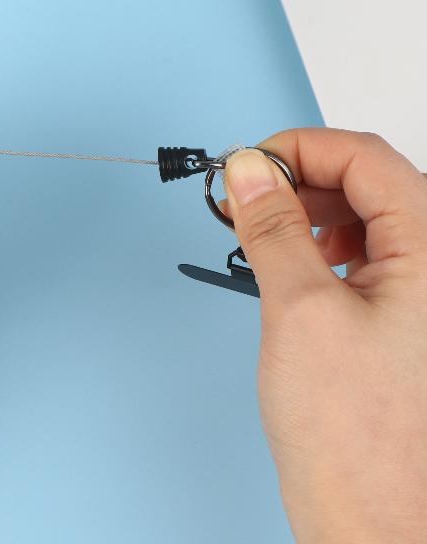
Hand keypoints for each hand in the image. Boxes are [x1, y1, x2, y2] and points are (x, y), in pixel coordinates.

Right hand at [223, 131, 426, 542]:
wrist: (378, 529)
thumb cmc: (358, 442)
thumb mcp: (300, 312)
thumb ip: (273, 228)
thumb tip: (249, 171)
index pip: (368, 159)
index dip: (301, 149)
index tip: (249, 164)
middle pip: (372, 183)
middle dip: (302, 179)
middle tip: (246, 196)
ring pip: (370, 217)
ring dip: (312, 212)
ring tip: (265, 231)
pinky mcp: (409, 320)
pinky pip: (371, 255)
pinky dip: (325, 246)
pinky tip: (298, 264)